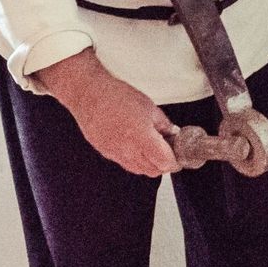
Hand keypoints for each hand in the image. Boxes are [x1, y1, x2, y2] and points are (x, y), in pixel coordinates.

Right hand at [35, 52, 179, 176]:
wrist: (89, 95)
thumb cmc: (116, 96)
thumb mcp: (149, 106)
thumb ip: (163, 124)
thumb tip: (172, 133)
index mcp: (143, 138)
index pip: (165, 163)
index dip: (175, 162)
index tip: (178, 156)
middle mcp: (129, 151)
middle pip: (153, 171)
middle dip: (163, 164)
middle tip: (167, 152)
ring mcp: (116, 154)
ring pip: (139, 170)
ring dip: (149, 164)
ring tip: (151, 148)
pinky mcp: (106, 152)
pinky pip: (125, 164)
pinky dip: (134, 160)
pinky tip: (134, 146)